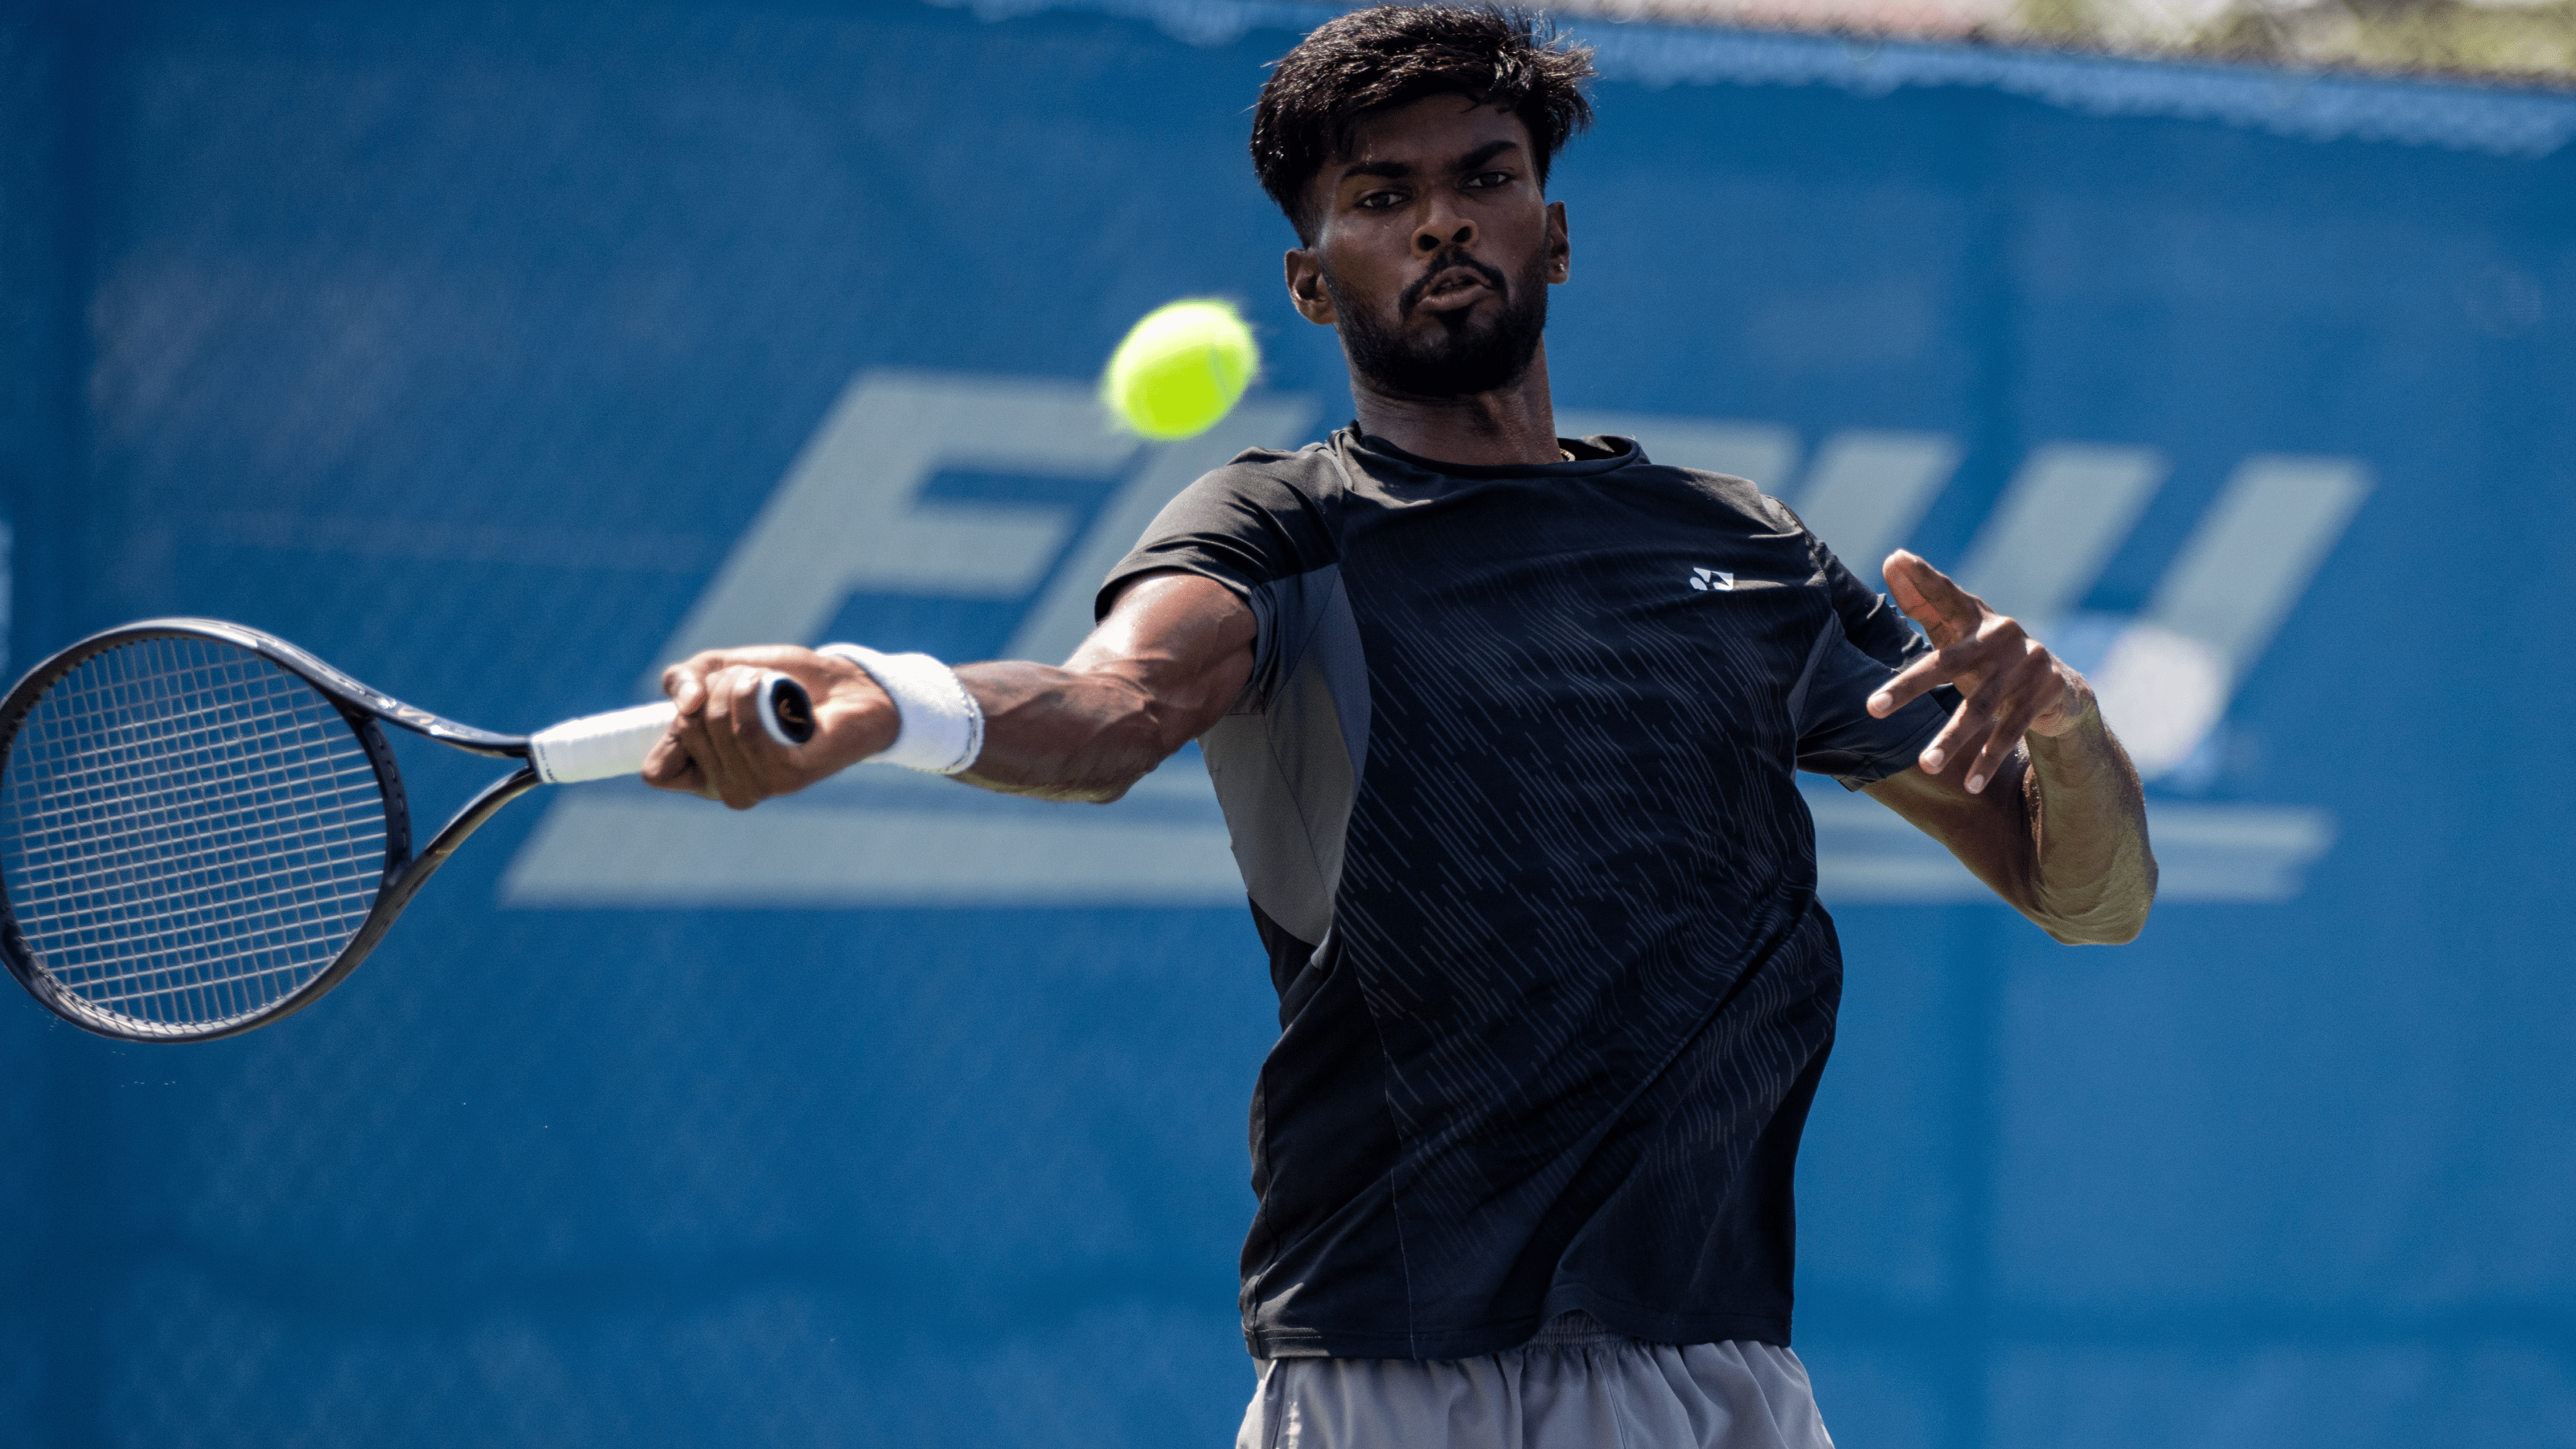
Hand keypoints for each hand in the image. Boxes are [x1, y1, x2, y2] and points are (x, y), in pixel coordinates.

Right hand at [642, 645, 897, 808]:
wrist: (846, 685)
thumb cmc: (783, 682)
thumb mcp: (717, 670)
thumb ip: (682, 680)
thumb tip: (686, 704)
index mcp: (704, 775)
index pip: (656, 773)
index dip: (673, 729)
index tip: (704, 704)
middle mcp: (728, 789)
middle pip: (686, 732)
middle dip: (713, 688)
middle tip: (750, 684)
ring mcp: (759, 786)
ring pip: (716, 727)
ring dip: (737, 686)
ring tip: (766, 684)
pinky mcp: (790, 776)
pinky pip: (751, 734)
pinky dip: (757, 698)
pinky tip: (780, 694)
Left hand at [1864, 550, 2089, 794]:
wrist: (2060, 687)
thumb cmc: (1989, 658)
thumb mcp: (1958, 632)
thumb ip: (1924, 602)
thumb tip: (1892, 557)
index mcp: (1975, 618)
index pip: (1943, 596)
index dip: (1922, 579)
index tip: (1895, 560)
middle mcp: (2001, 636)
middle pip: (1948, 662)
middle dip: (1909, 686)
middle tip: (1872, 708)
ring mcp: (2027, 664)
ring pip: (1982, 707)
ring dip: (1952, 737)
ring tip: (1925, 766)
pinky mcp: (2046, 693)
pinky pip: (2012, 730)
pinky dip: (1989, 758)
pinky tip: (1968, 783)